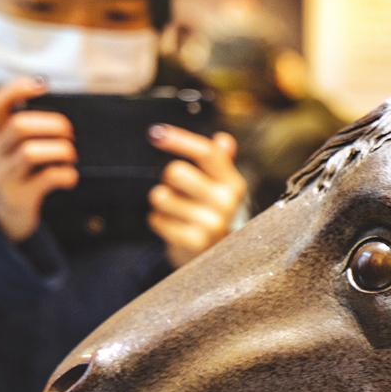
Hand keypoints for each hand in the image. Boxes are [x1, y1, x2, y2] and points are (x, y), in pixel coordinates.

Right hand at [0, 77, 77, 242]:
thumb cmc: (13, 174)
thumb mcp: (7, 148)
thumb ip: (22, 126)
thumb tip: (49, 99)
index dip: (17, 89)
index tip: (42, 83)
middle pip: (20, 126)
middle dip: (52, 124)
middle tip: (69, 133)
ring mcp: (5, 176)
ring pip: (32, 152)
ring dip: (61, 150)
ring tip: (70, 155)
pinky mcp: (19, 197)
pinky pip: (46, 179)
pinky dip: (65, 175)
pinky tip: (70, 177)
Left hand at [146, 125, 245, 267]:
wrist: (211, 258)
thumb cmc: (208, 214)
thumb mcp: (218, 187)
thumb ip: (219, 161)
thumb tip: (224, 140)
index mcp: (233, 184)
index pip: (208, 153)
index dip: (179, 139)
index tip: (156, 133)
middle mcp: (226, 202)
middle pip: (177, 172)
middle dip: (168, 178)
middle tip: (175, 188)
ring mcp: (212, 224)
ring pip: (162, 196)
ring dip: (161, 201)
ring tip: (174, 210)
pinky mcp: (194, 242)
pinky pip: (157, 220)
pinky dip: (158, 221)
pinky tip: (172, 225)